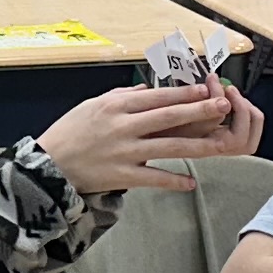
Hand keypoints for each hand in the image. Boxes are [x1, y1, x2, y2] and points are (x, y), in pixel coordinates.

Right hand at [38, 80, 263, 195]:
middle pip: (169, 117)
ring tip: (221, 145)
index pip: (158, 97)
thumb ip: (122, 97)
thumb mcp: (92, 105)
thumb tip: (149, 91)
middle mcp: (123, 127)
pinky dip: (173, 180)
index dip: (184, 93)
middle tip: (224, 106)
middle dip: (199, 111)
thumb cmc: (69, 132)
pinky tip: (191, 182)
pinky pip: (154, 178)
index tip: (207, 89)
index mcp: (116, 107)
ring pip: (168, 147)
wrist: (48, 166)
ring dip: (198, 146)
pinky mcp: (122, 176)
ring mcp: (124, 152)